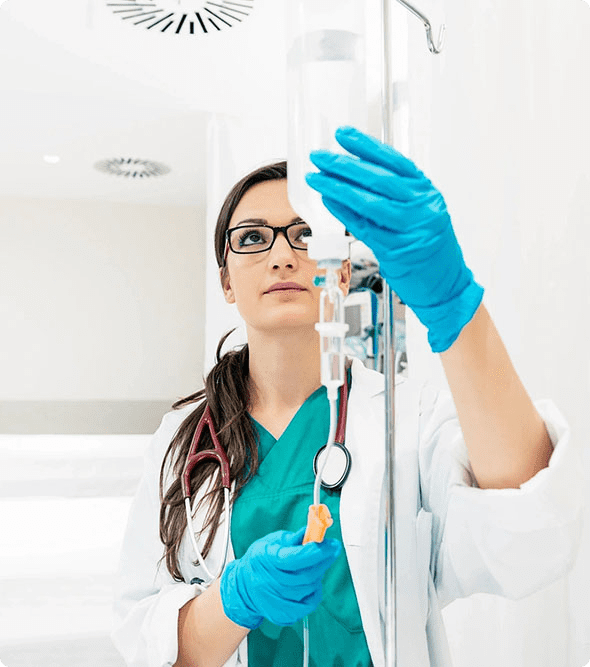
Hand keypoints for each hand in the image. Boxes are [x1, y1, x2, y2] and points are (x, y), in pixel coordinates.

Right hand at [219, 527, 340, 628]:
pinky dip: (315, 591)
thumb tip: (310, 532)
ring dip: (318, 574)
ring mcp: (276, 601)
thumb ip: (293, 539)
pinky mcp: (283, 614)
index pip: (294, 559)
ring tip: (317, 564)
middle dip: (323, 560)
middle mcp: (269, 583)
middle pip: (305, 575)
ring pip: (309, 589)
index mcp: (266, 560)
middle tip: (332, 549)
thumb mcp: (272, 542)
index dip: (315, 552)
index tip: (330, 544)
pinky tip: (312, 582)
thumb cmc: (261, 560)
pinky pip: (308, 603)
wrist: (245, 586)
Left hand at [305, 126, 483, 352]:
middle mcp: (422, 207)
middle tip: (319, 157)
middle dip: (344, 165)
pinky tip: (328, 201)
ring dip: (338, 188)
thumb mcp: (421, 212)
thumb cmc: (429, 248)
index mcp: (427, 192)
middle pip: (379, 179)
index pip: (394, 162)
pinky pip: (365, 228)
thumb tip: (357, 174)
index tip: (342, 135)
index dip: (367, 146)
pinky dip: (344, 213)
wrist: (447, 285)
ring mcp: (411, 229)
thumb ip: (397, 194)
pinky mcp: (397, 251)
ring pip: (369, 203)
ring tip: (317, 178)